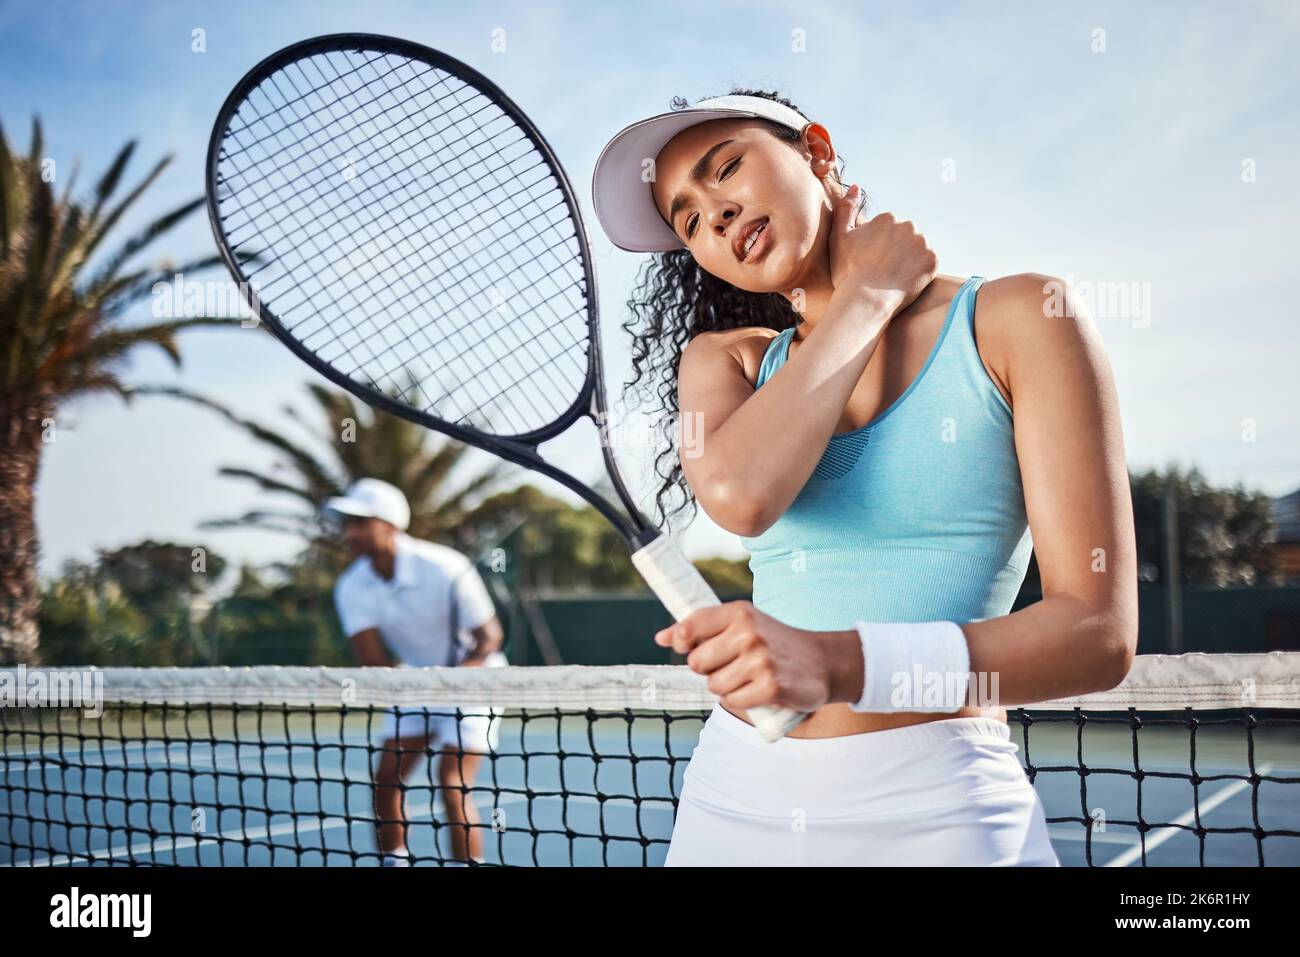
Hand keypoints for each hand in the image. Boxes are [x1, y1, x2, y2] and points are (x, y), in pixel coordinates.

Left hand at [654, 601, 855, 713]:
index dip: (681, 642)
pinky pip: (733, 702)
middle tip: (733, 665)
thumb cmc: (773, 642)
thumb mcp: (742, 625)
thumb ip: (702, 629)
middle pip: (697, 663)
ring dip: (727, 687)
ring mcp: (760, 660)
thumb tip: (661, 638)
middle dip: (709, 669)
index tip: (688, 647)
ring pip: (714, 685)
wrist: (823, 662)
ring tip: (749, 677)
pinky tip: (758, 691)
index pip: (689, 627)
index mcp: (739, 613)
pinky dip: (741, 701)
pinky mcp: (771, 687)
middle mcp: (748, 633)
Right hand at [827, 182, 937, 316]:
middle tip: (883, 271)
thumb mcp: (838, 237)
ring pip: (917, 249)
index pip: (887, 230)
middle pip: (905, 237)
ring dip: (909, 260)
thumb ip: (846, 208)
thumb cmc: (848, 271)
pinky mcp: (933, 260)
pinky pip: (928, 263)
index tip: (871, 261)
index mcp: (887, 218)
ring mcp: (922, 243)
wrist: (865, 300)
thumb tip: (856, 186)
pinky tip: (905, 281)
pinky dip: (920, 272)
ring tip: (894, 277)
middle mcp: (908, 225)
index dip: (878, 247)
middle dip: (897, 250)